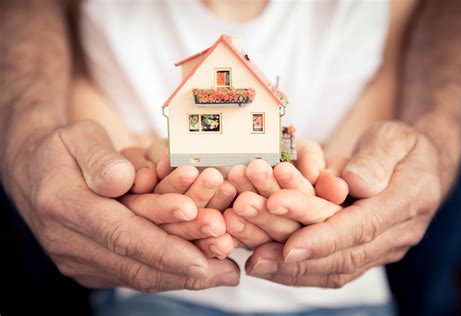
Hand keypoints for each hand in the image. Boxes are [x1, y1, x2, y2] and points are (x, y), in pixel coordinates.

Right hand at [3, 121, 238, 290]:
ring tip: (223, 273)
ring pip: (137, 276)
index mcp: (64, 206)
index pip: (121, 233)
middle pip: (135, 263)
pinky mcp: (90, 266)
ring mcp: (79, 259)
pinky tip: (198, 269)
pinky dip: (168, 273)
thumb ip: (100, 156)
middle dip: (185, 269)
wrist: (33, 172)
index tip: (203, 257)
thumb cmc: (64, 148)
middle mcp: (69, 242)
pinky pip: (133, 274)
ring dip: (182, 277)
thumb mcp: (78, 136)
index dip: (164, 247)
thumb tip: (123, 180)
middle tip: (227, 270)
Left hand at [246, 122, 440, 287]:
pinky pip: (333, 270)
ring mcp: (383, 249)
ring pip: (336, 270)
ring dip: (294, 271)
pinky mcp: (367, 253)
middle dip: (299, 259)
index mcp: (408, 202)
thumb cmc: (402, 146)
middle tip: (257, 257)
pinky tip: (270, 265)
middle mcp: (397, 235)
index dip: (324, 239)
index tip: (289, 247)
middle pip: (344, 255)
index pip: (363, 227)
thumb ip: (375, 159)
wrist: (421, 166)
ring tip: (256, 263)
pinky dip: (299, 271)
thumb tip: (354, 184)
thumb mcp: (394, 138)